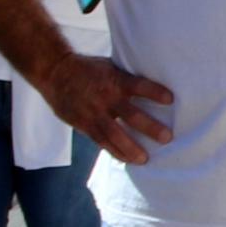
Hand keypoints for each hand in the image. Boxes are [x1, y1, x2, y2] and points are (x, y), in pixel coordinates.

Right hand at [36, 54, 176, 163]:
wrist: (55, 72)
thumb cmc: (90, 70)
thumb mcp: (110, 67)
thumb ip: (128, 79)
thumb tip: (158, 83)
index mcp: (116, 80)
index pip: (139, 85)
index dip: (154, 92)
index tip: (171, 99)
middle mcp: (106, 97)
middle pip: (131, 114)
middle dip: (150, 127)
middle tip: (167, 138)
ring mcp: (94, 112)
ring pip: (115, 134)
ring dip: (131, 148)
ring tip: (145, 159)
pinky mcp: (83, 123)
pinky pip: (101, 141)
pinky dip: (115, 151)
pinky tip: (127, 160)